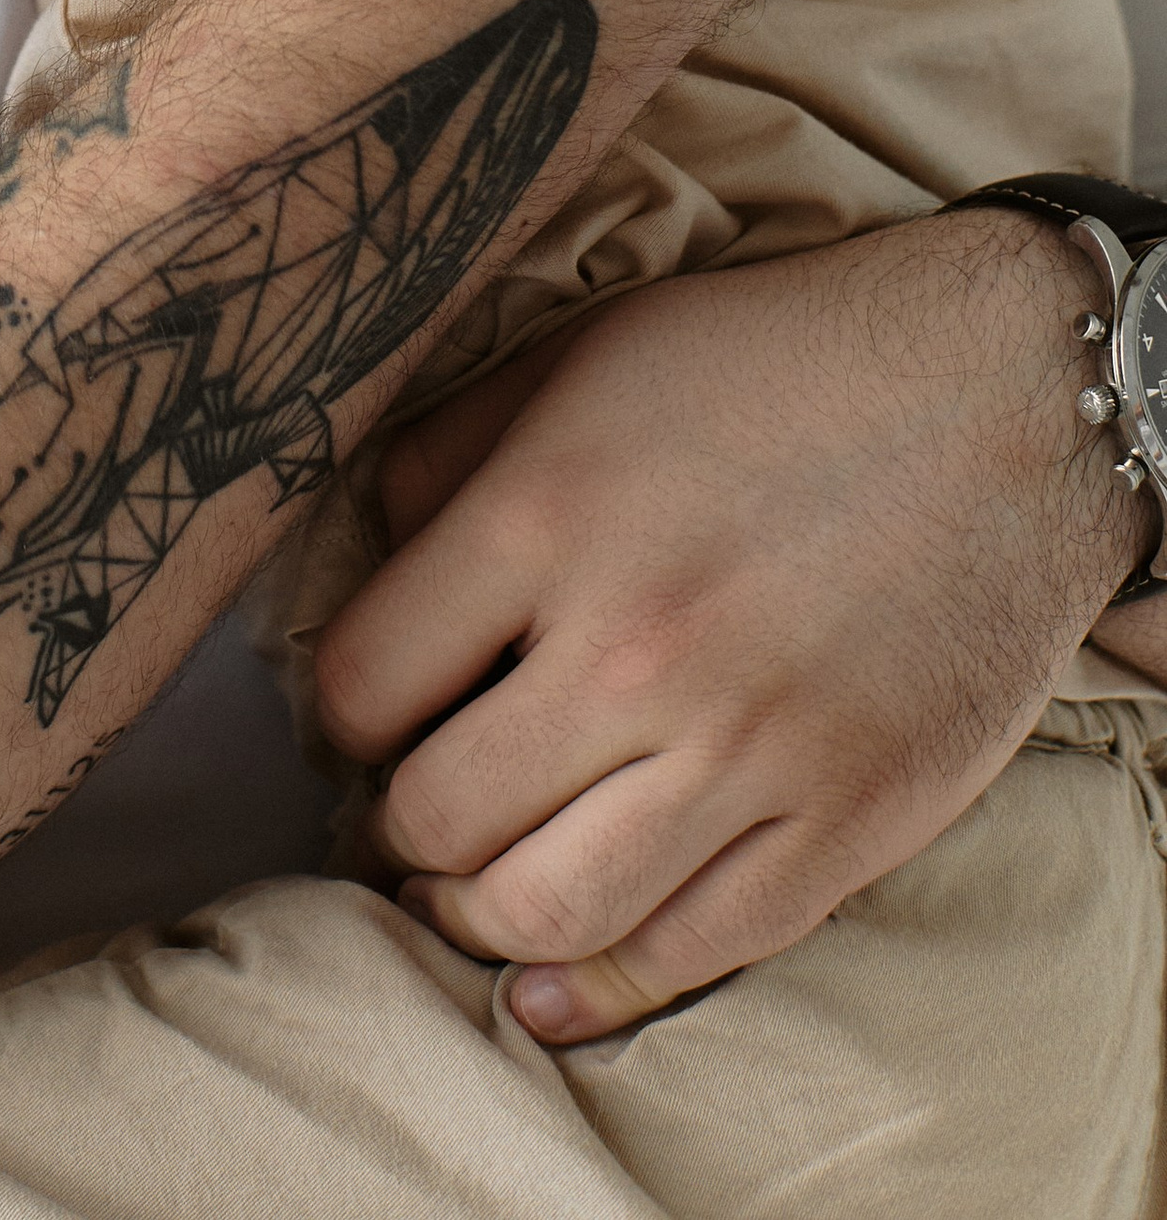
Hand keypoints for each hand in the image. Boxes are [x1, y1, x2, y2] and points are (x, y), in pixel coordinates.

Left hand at [312, 215, 1148, 1041]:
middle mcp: (635, 650)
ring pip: (547, 912)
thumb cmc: (775, 362)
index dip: (341, 712)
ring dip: (474, 920)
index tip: (364, 713)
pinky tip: (549, 982)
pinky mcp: (844, 824)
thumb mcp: (580, 358)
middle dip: (396, 825)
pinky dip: (600, 989)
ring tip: (462, 891)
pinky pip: (692, 951)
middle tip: (404, 810)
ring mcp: (746, 752)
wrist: (1007, 399)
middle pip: (438, 815)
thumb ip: (450, 458)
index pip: (364, 682)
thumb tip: (368, 562)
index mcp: (546, 517)